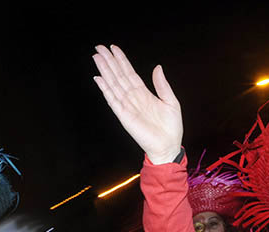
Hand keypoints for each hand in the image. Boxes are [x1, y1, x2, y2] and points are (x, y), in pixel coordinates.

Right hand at [93, 44, 182, 164]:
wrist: (168, 146)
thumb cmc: (171, 128)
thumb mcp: (171, 102)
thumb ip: (162, 85)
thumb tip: (157, 67)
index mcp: (144, 93)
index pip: (129, 73)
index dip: (121, 60)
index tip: (113, 48)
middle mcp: (133, 98)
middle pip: (118, 75)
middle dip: (109, 61)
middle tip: (99, 47)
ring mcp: (127, 106)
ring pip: (113, 84)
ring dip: (104, 70)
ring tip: (96, 57)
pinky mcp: (124, 116)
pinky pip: (112, 100)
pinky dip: (105, 89)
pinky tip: (98, 78)